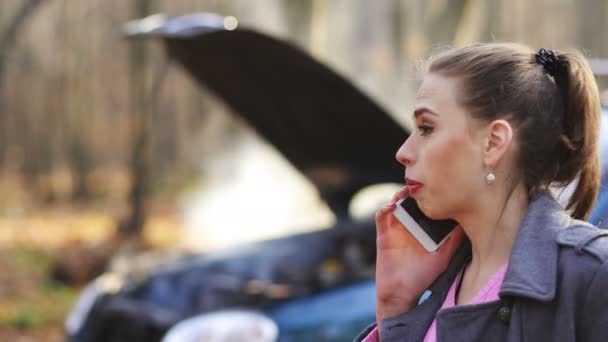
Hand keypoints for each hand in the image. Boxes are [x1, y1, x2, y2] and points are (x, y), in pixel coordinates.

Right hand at [375, 186, 463, 321]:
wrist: (402, 292)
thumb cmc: (424, 275)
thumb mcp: (444, 255)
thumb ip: (454, 239)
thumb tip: (469, 222)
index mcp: (424, 227)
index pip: (428, 205)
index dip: (432, 194)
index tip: (442, 185)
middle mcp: (410, 223)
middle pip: (412, 199)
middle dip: (417, 190)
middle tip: (424, 182)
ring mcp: (396, 226)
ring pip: (396, 202)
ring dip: (401, 194)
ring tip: (408, 190)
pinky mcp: (383, 232)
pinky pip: (381, 214)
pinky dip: (385, 207)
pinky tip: (393, 206)